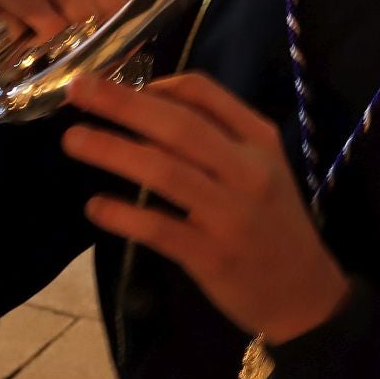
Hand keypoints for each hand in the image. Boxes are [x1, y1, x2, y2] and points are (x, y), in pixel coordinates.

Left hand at [62, 73, 350, 344]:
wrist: (306, 294)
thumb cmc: (273, 223)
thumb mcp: (264, 166)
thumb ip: (219, 134)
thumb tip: (149, 103)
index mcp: (259, 140)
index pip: (204, 93)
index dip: (154, 84)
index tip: (118, 84)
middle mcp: (247, 171)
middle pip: (178, 126)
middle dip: (123, 104)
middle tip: (77, 90)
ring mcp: (230, 215)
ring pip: (164, 172)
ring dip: (114, 151)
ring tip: (73, 140)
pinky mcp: (212, 256)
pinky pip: (159, 228)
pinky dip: (124, 215)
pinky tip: (95, 207)